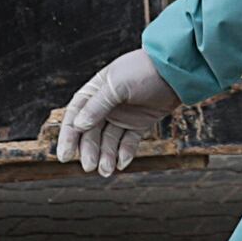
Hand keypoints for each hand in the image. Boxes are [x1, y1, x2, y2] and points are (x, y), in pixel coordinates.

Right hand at [52, 48, 178, 175]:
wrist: (176, 70)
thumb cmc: (143, 71)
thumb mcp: (117, 86)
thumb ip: (97, 106)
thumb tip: (78, 125)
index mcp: (94, 91)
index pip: (75, 116)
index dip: (69, 136)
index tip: (65, 156)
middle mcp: (105, 105)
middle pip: (91, 132)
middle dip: (90, 150)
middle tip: (90, 167)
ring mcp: (123, 115)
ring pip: (109, 140)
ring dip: (106, 155)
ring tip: (106, 170)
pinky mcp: (139, 123)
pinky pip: (128, 141)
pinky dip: (124, 152)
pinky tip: (122, 163)